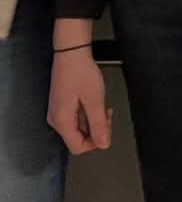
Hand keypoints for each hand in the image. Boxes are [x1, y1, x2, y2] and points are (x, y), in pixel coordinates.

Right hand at [48, 37, 111, 154]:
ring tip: (100, 104)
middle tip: (106, 113)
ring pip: (79, 128)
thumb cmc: (80, 72)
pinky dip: (88, 113)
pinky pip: (77, 118)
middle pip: (79, 139)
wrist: (71, 54)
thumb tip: (103, 144)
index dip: (95, 142)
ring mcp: (58, 113)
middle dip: (96, 129)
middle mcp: (56, 119)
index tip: (105, 128)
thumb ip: (99, 124)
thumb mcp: (95, 100)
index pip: (77, 147)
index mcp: (61, 121)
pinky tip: (94, 102)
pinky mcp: (62, 106)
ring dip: (94, 120)